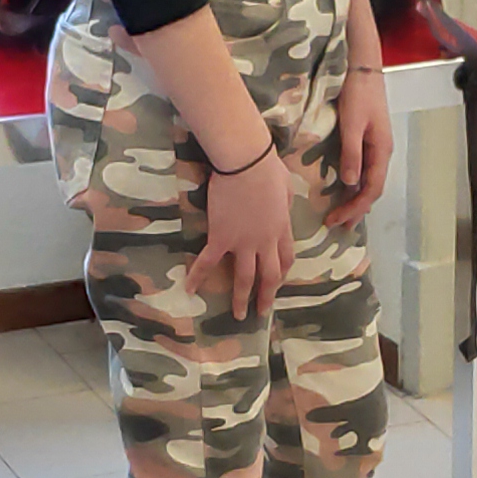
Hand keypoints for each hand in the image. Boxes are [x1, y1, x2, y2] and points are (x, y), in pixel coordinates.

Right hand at [190, 147, 297, 318]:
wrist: (245, 162)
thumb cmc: (266, 166)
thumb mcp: (285, 186)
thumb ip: (284, 202)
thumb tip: (282, 204)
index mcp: (281, 227)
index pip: (286, 258)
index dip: (282, 273)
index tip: (278, 282)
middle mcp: (265, 241)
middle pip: (269, 276)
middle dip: (266, 296)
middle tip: (262, 313)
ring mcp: (243, 241)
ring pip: (245, 277)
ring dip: (242, 298)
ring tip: (240, 316)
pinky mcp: (220, 237)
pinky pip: (208, 261)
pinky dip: (198, 276)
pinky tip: (190, 289)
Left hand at [329, 51, 392, 228]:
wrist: (363, 68)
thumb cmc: (358, 94)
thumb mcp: (352, 125)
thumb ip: (351, 153)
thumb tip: (351, 184)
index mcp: (382, 150)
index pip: (372, 189)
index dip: (355, 208)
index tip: (336, 220)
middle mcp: (382, 152)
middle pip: (372, 189)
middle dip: (356, 209)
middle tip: (336, 225)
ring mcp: (377, 147)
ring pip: (369, 181)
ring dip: (356, 200)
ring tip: (342, 215)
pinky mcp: (369, 140)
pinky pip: (365, 170)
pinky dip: (355, 185)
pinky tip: (346, 189)